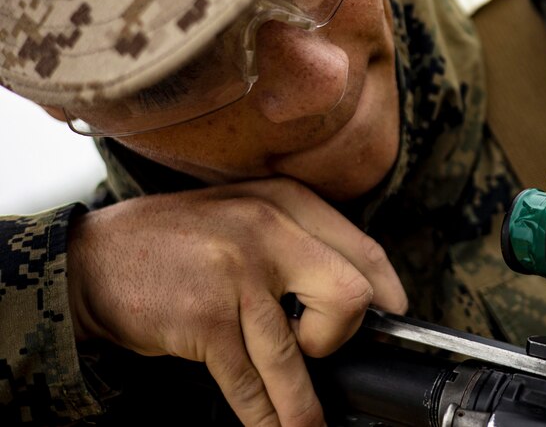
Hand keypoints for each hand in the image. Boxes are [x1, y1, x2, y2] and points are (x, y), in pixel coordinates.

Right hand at [66, 179, 407, 426]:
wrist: (89, 261)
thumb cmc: (171, 241)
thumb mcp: (242, 213)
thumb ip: (294, 239)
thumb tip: (352, 289)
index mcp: (285, 202)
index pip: (363, 248)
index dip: (388, 291)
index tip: (395, 316)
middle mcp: (268, 230)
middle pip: (349, 295)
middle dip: (344, 336)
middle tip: (325, 351)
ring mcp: (236, 274)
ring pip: (297, 354)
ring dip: (305, 404)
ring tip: (309, 425)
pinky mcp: (205, 319)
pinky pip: (251, 382)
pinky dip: (266, 415)